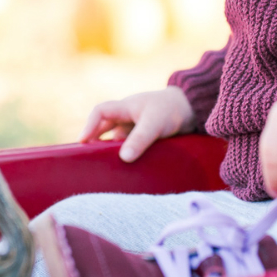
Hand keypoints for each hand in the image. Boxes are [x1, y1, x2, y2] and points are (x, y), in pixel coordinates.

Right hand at [79, 87, 195, 162]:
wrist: (193, 109)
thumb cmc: (171, 110)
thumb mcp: (154, 123)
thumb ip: (140, 139)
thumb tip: (124, 158)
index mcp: (125, 107)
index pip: (100, 112)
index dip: (89, 126)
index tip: (83, 142)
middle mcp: (128, 116)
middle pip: (105, 129)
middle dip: (97, 143)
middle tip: (90, 161)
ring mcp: (136, 127)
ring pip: (119, 141)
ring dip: (114, 152)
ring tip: (107, 169)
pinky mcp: (146, 137)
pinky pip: (131, 147)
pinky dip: (127, 155)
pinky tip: (127, 169)